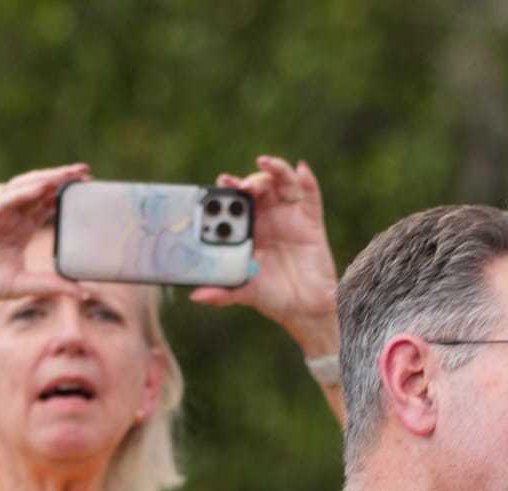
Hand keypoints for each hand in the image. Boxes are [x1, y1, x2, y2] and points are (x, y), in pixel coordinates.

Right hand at [0, 163, 89, 316]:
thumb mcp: (25, 284)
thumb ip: (53, 285)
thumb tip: (83, 293)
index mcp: (22, 229)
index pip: (48, 205)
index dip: (66, 196)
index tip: (88, 188)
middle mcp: (10, 217)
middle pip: (39, 191)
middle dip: (61, 180)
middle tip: (85, 172)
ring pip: (23, 189)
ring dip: (45, 180)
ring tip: (67, 173)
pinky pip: (5, 201)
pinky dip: (23, 193)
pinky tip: (41, 188)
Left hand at [190, 155, 339, 349]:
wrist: (306, 311)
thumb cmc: (273, 298)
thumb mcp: (246, 293)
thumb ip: (223, 292)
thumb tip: (196, 296)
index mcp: (248, 229)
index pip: (236, 202)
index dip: (228, 190)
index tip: (221, 183)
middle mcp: (268, 218)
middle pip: (257, 187)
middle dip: (249, 181)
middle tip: (242, 186)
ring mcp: (290, 217)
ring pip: (282, 183)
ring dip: (274, 170)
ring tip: (264, 163)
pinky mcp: (311, 222)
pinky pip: (310, 197)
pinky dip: (307, 180)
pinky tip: (301, 170)